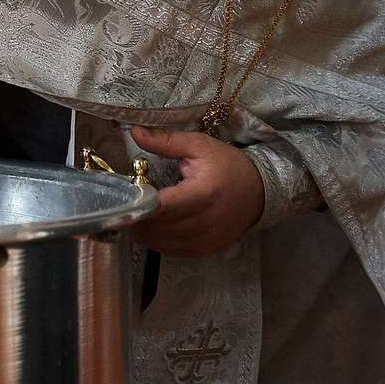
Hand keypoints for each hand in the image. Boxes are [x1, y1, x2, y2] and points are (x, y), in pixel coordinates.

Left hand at [130, 126, 264, 256]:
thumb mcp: (199, 146)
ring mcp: (205, 240)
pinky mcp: (205, 250)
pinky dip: (158, 240)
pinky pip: (172, 251)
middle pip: (157, 227)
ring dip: (144, 230)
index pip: (160, 206)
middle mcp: (204, 222)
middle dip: (136, 215)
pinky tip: (155, 225)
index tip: (124, 192)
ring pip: (161, 243)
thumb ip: (166, 141)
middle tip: (127, 200)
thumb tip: (135, 133)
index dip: (137, 202)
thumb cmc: (228, 165)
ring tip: (138, 211)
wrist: (260, 191)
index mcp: (201, 193)